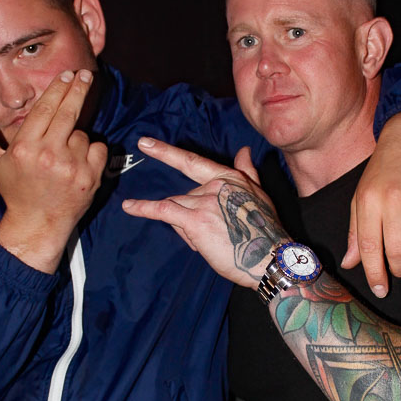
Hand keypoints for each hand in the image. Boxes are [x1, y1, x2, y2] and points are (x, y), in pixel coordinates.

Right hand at [0, 69, 106, 272]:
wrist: (38, 225)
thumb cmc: (14, 192)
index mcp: (25, 149)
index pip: (45, 109)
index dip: (57, 89)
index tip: (66, 74)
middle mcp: (49, 156)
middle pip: (68, 112)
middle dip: (78, 89)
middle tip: (85, 75)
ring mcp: (72, 167)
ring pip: (82, 134)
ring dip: (76, 136)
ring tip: (63, 154)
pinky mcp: (90, 177)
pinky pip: (98, 148)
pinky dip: (92, 150)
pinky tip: (78, 162)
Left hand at [122, 138, 287, 287]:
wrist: (270, 257)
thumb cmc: (266, 232)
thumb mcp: (260, 195)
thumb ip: (247, 171)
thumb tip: (244, 150)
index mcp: (229, 177)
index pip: (192, 162)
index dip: (166, 152)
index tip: (145, 143)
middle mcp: (215, 185)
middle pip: (184, 196)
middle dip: (192, 218)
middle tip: (215, 236)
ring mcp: (204, 200)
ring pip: (178, 208)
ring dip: (187, 228)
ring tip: (211, 243)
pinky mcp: (195, 219)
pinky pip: (163, 210)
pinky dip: (144, 208)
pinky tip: (129, 207)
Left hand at [342, 109, 400, 296]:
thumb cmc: (382, 174)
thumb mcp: (361, 198)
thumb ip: (355, 233)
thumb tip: (350, 264)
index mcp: (368, 202)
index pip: (370, 248)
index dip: (375, 274)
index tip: (380, 290)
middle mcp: (392, 201)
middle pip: (398, 252)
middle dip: (399, 269)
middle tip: (399, 268)